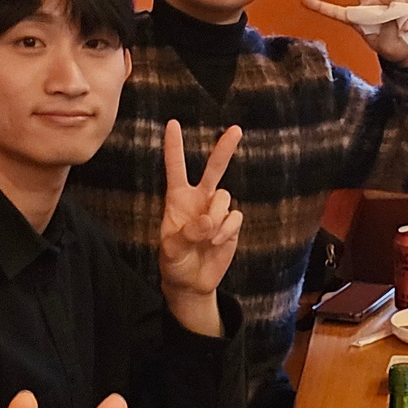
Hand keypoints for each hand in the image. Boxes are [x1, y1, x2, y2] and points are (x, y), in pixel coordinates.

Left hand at [159, 121, 242, 329]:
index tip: (172, 124)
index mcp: (177, 199)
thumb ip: (187, 233)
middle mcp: (199, 200)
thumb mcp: (171, 250)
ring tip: (207, 237)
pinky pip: (235, 217)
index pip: (176, 168)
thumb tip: (209, 220)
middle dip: (224, 149)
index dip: (174, 147)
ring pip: (225, 197)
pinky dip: (226, 230)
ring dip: (217, 215)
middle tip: (236, 129)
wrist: (192, 283)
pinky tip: (216, 242)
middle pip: (214, 169)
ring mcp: (217, 211)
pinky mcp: (231, 225)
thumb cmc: (175, 263)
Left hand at [302, 0, 407, 67]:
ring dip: (400, 13)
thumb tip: (398, 11)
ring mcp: (385, 2)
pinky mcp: (400, 1)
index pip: (337, 12)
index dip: (322, 7)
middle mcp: (370, 6)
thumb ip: (389, 26)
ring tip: (402, 28)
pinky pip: (405, 1)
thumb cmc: (391, 47)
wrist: (407, 49)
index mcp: (359, 19)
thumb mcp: (385, 44)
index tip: (305, 0)